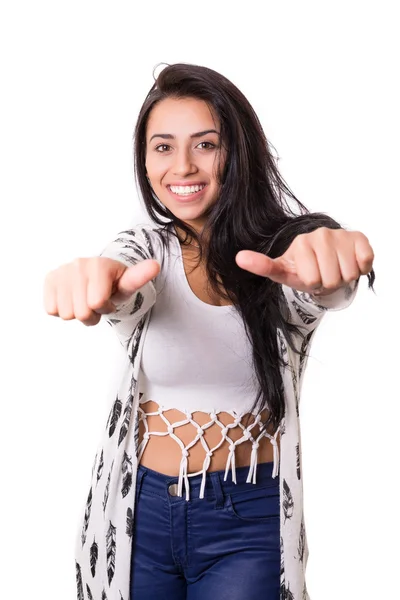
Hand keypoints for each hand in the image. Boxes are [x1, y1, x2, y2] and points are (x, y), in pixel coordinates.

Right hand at [43, 257, 160, 325]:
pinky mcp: (50, 279)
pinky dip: (62, 309)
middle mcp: (78, 265)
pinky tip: (72, 299)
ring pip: (66, 314)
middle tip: (96, 303)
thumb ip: (139, 276)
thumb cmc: (113, 282)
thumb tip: (155, 265)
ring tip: (84, 300)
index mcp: (99, 265)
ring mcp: (62, 271)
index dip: (105, 308)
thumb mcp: (127, 283)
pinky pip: (52, 309)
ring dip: (77, 313)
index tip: (109, 300)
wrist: (95, 274)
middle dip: (92, 314)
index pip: (97, 303)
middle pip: (81, 313)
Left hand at [235, 227, 373, 294]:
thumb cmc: (303, 268)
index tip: (307, 275)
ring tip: (334, 269)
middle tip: (323, 274)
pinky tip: (349, 261)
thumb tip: (238, 258)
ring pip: (348, 274)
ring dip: (343, 277)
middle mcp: (320, 234)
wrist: (326, 261)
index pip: (312, 280)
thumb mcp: (282, 271)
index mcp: (300, 243)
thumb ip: (262, 266)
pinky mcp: (359, 237)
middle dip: (328, 283)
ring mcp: (340, 234)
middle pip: (331, 279)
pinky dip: (360, 268)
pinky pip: (364, 262)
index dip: (312, 284)